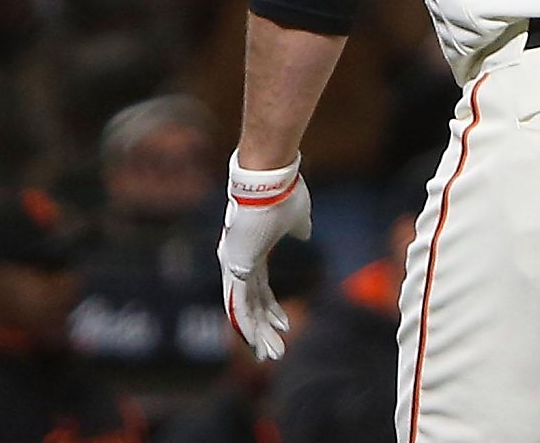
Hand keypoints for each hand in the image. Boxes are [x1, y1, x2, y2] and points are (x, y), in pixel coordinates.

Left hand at [216, 152, 311, 359]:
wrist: (268, 183)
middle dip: (264, 330)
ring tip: (270, 355)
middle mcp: (238, 262)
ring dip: (258, 334)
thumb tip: (304, 234)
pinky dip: (247, 324)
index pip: (261, 289)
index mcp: (253, 251)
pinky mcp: (236, 268)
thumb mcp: (298, 218)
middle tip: (273, 352)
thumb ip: (299, 229)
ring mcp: (235, 266)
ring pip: (245, 310)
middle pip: (252, 304)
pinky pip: (239, 304)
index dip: (273, 309)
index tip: (285, 325)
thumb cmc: (284, 196)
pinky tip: (254, 341)